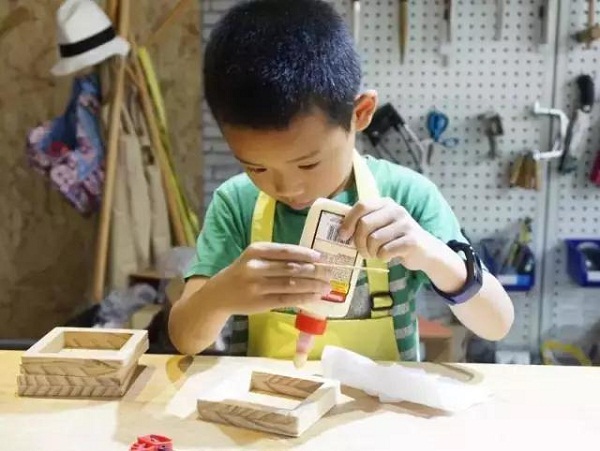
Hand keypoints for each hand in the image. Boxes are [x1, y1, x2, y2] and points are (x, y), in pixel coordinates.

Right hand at [214, 242, 331, 314]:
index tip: (321, 257)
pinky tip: (314, 297)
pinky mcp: (259, 303)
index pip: (285, 251)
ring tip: (327, 286)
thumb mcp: (254, 258)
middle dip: (314, 271)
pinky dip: (303, 298)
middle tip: (330, 272)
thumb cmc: (243, 273)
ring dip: (312, 286)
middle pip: (291, 268)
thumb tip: (311, 260)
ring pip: (291, 285)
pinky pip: (286, 300)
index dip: (305, 254)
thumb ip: (276, 257)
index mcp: (256, 251)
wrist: (219, 295)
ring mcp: (256, 286)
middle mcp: (255, 267)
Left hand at [338, 197, 440, 270]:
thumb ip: (364, 223)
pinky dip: (382, 257)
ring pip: (374, 240)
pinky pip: (385, 251)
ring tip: (375, 254)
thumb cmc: (395, 239)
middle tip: (362, 251)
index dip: (348, 221)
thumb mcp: (381, 225)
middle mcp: (396, 210)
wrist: (425, 251)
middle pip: (364, 224)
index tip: (343, 236)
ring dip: (370, 252)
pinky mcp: (411, 240)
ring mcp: (405, 224)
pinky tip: (387, 257)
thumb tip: (339, 231)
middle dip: (358, 242)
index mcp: (385, 203)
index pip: (361, 206)